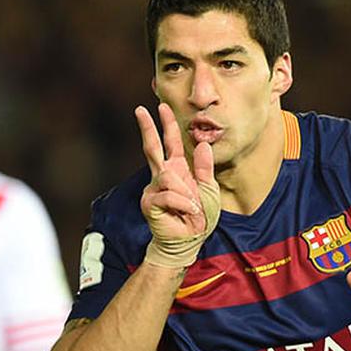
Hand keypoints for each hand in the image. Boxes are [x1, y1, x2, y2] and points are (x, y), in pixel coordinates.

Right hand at [135, 103, 220, 268]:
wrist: (188, 242)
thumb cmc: (198, 218)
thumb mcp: (209, 190)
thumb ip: (205, 168)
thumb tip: (203, 144)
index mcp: (177, 170)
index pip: (170, 143)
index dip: (167, 125)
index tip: (161, 107)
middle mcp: (162, 176)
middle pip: (152, 146)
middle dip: (148, 127)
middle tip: (140, 109)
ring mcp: (154, 189)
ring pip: (168, 175)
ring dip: (186, 191)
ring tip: (193, 207)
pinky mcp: (150, 202)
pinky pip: (168, 194)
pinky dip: (183, 203)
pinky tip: (189, 213)